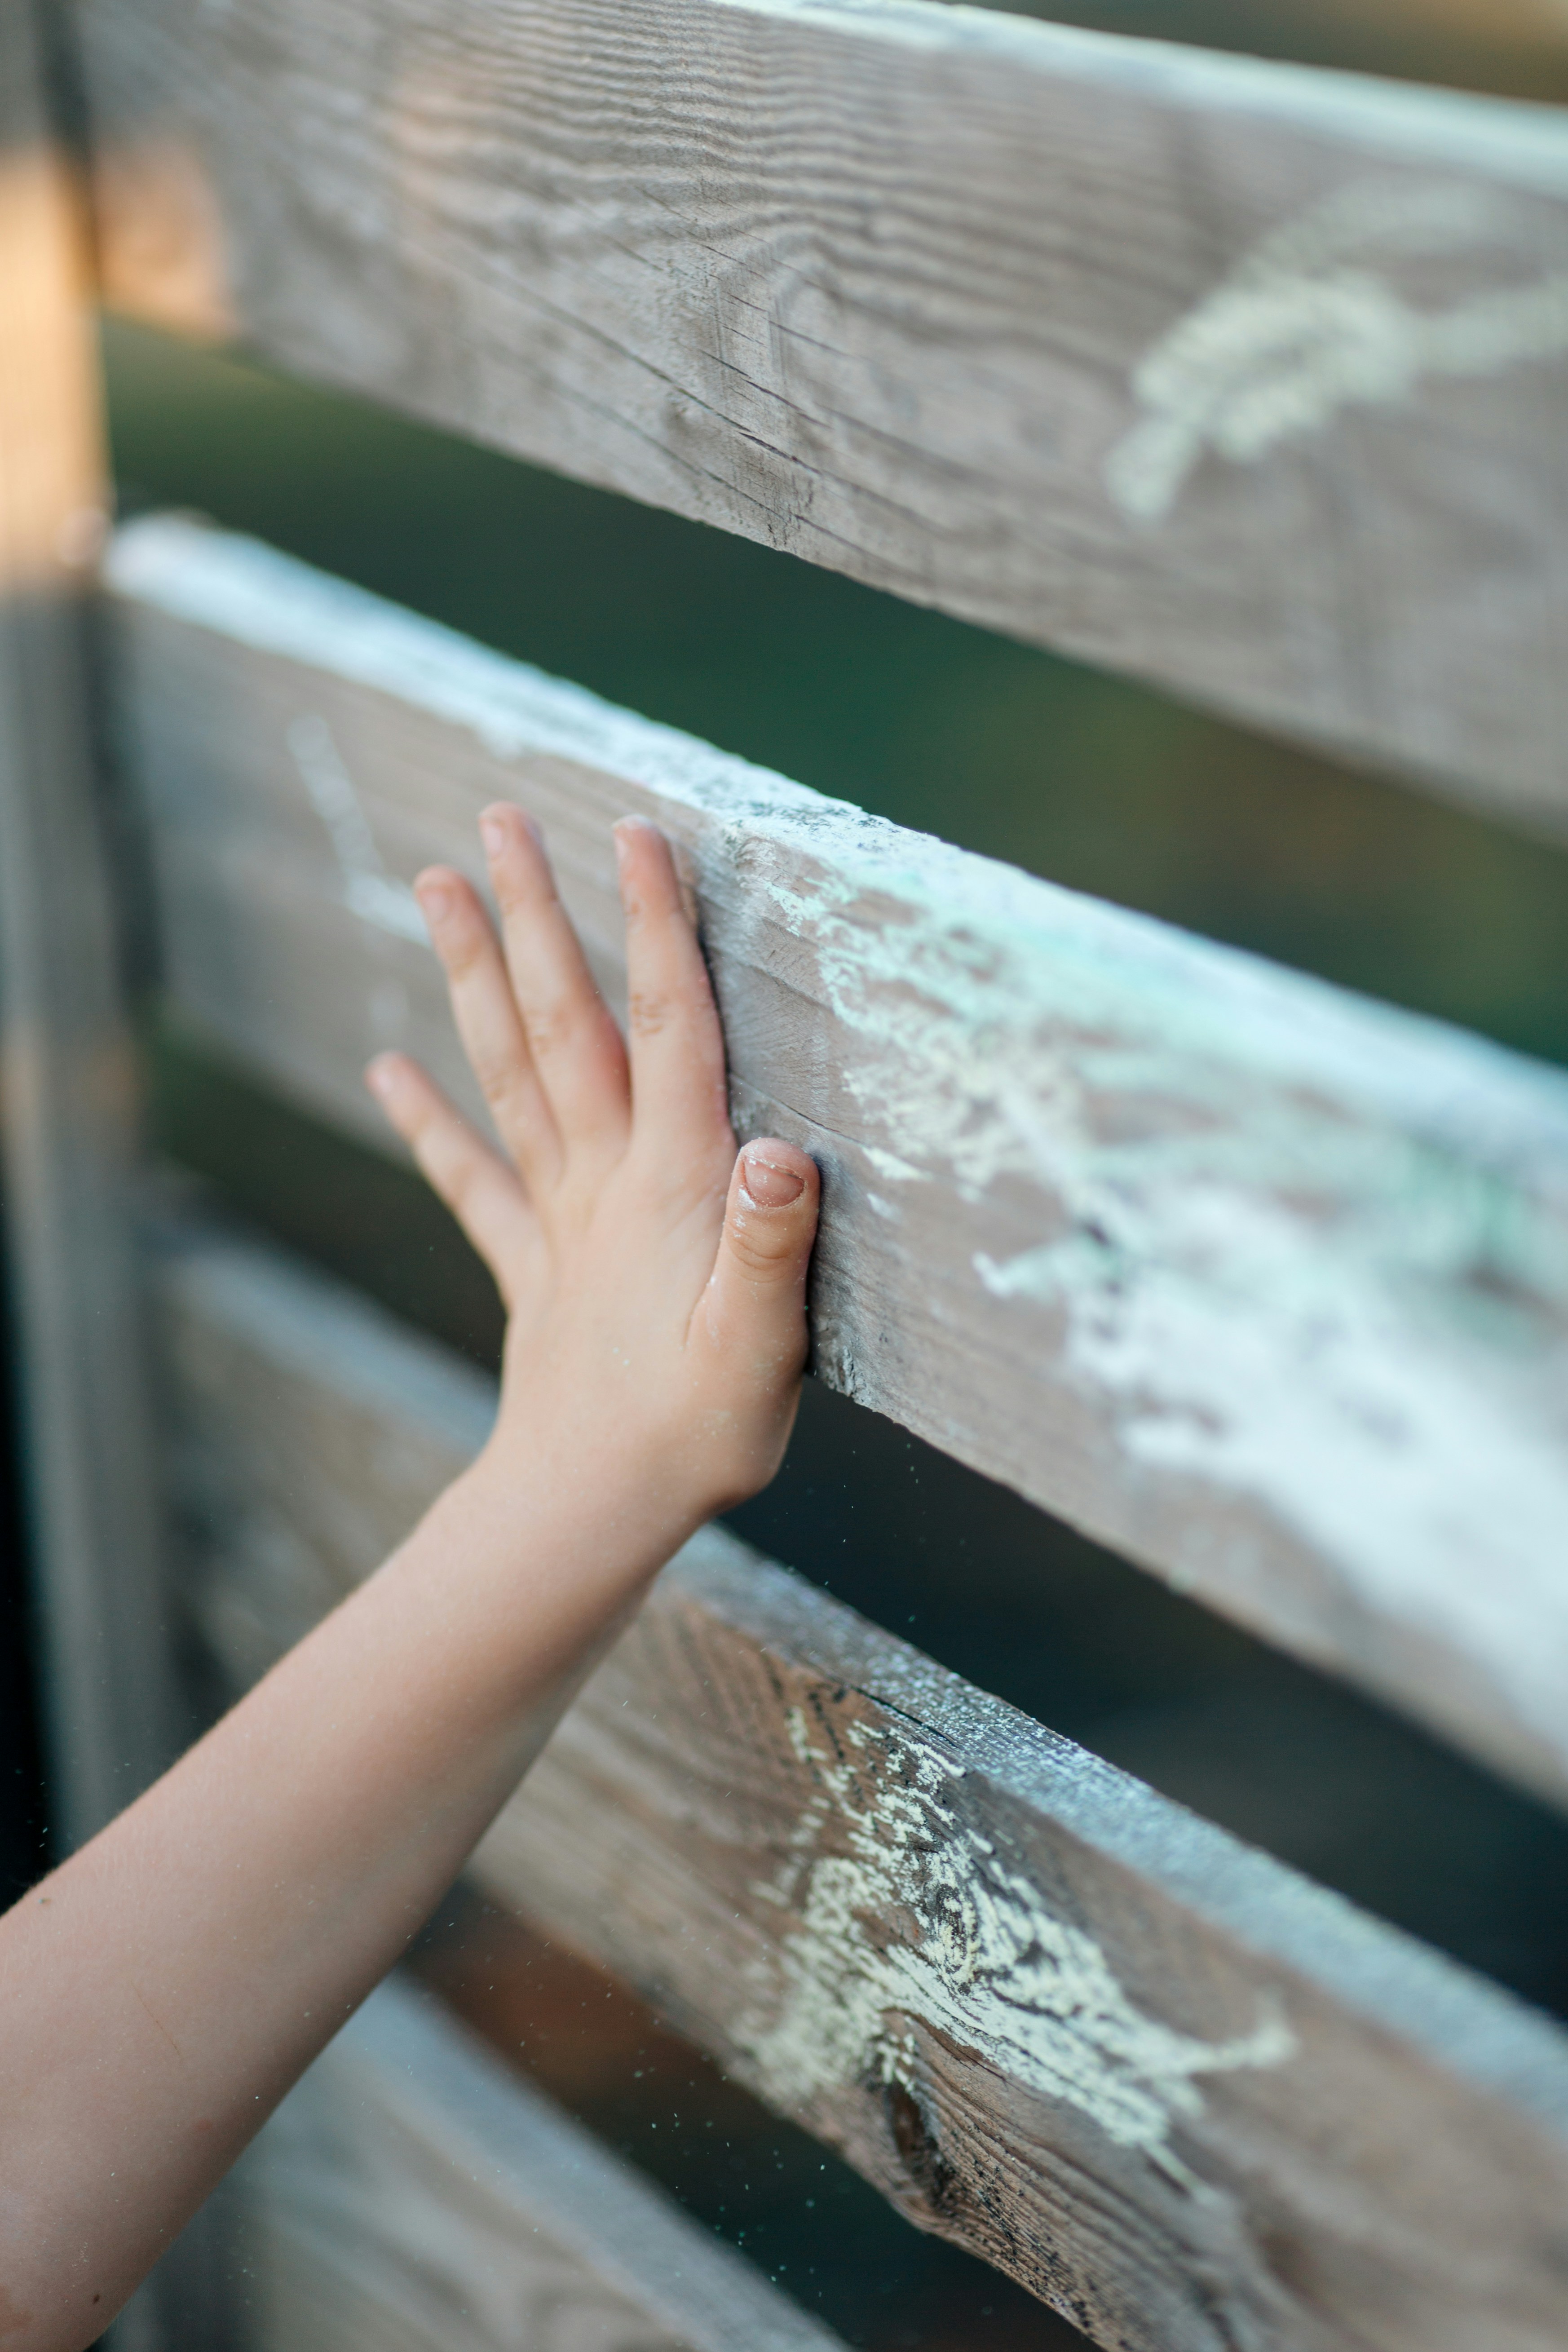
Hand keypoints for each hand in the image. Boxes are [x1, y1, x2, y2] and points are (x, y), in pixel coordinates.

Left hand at [366, 808, 819, 1554]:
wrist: (588, 1513)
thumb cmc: (692, 1438)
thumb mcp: (760, 1351)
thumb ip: (771, 1250)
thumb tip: (779, 1150)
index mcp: (669, 1186)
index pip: (669, 1032)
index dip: (656, 930)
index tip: (635, 834)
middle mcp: (604, 1181)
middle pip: (568, 1025)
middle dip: (536, 917)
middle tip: (499, 821)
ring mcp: (556, 1219)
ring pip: (512, 1074)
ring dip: (476, 977)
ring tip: (437, 887)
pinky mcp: (528, 1266)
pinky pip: (472, 1180)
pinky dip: (429, 1122)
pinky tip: (389, 1065)